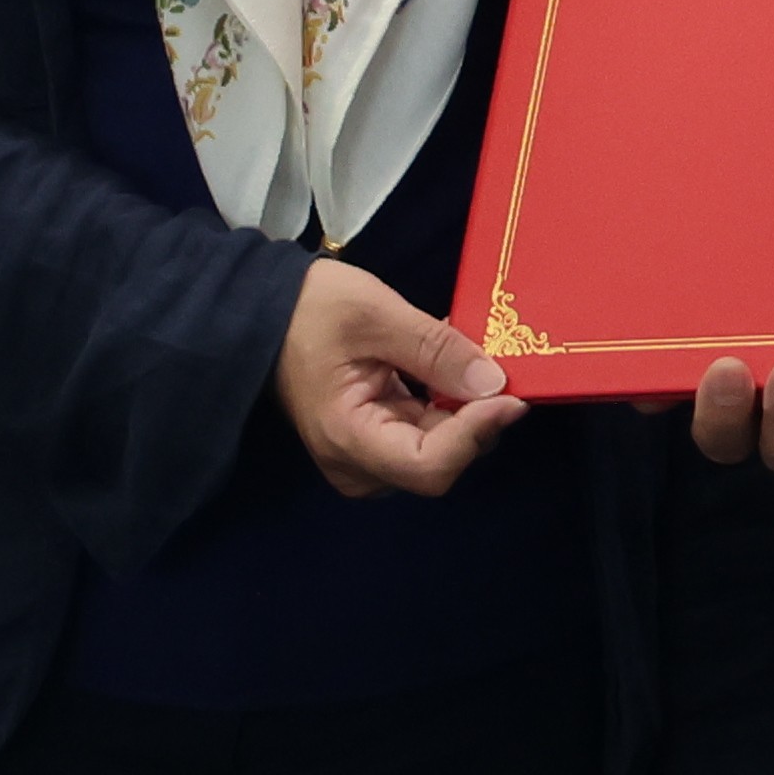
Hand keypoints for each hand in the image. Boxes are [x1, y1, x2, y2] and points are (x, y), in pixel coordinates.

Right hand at [277, 256, 520, 498]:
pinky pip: (422, 435)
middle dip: (476, 420)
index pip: (429, 465)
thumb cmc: (309, 308)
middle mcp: (355, 464)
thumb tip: (494, 383)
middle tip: (502, 369)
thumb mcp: (377, 314)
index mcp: (347, 438)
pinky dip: (445, 407)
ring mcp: (362, 458)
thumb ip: (437, 350)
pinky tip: (451, 371)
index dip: (476, 434)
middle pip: (438, 462)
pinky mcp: (370, 442)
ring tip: (473, 362)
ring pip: (436, 451)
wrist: (263, 311)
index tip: (510, 395)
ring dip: (464, 412)